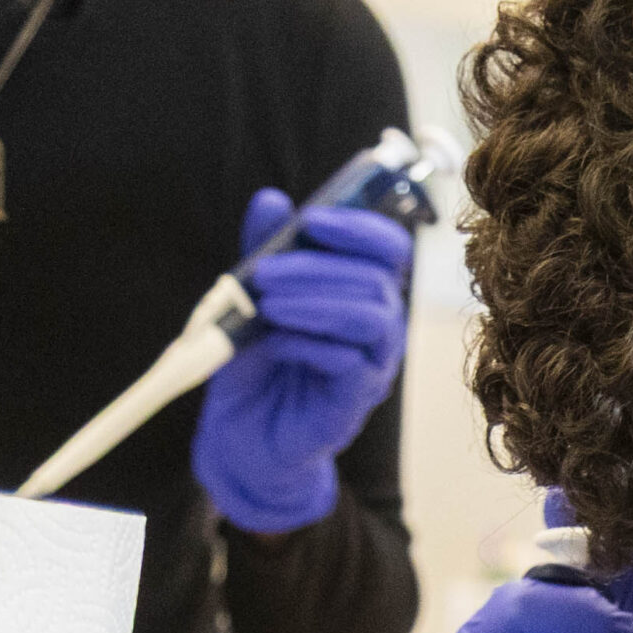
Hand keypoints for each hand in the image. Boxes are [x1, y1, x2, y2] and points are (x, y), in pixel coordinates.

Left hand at [192, 188, 410, 532]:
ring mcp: (372, 367)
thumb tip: (271, 200)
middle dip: (318, 267)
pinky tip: (277, 344)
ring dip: (314, 302)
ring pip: (371, 318)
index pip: (389, 249)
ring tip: (266, 305)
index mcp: (363, 293)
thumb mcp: (253, 296)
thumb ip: (267, 251)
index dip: (360, 228)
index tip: (311, 220)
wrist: (243, 431)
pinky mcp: (354, 402)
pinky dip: (309, 344)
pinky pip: (351, 363)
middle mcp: (379, 327)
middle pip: (376, 280)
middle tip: (265, 271)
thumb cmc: (258, 361)